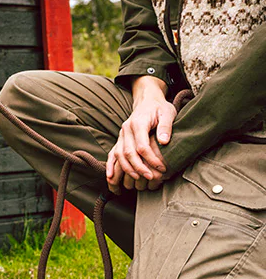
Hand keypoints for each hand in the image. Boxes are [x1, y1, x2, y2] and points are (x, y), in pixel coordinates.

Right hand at [107, 76, 174, 194]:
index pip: (142, 145)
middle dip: (139, 167)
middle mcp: (126, 129)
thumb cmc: (159, 108)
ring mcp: (121, 134)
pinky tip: (110, 177)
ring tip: (138, 178)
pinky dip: (110, 165)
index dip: (151, 159)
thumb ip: (165, 127)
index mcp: (137, 123)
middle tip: (152, 177)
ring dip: (128, 168)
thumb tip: (163, 142)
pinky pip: (113, 153)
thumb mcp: (167, 113)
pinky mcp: (120, 139)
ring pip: (119, 154)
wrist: (147, 100)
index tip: (162, 167)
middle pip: (129, 152)